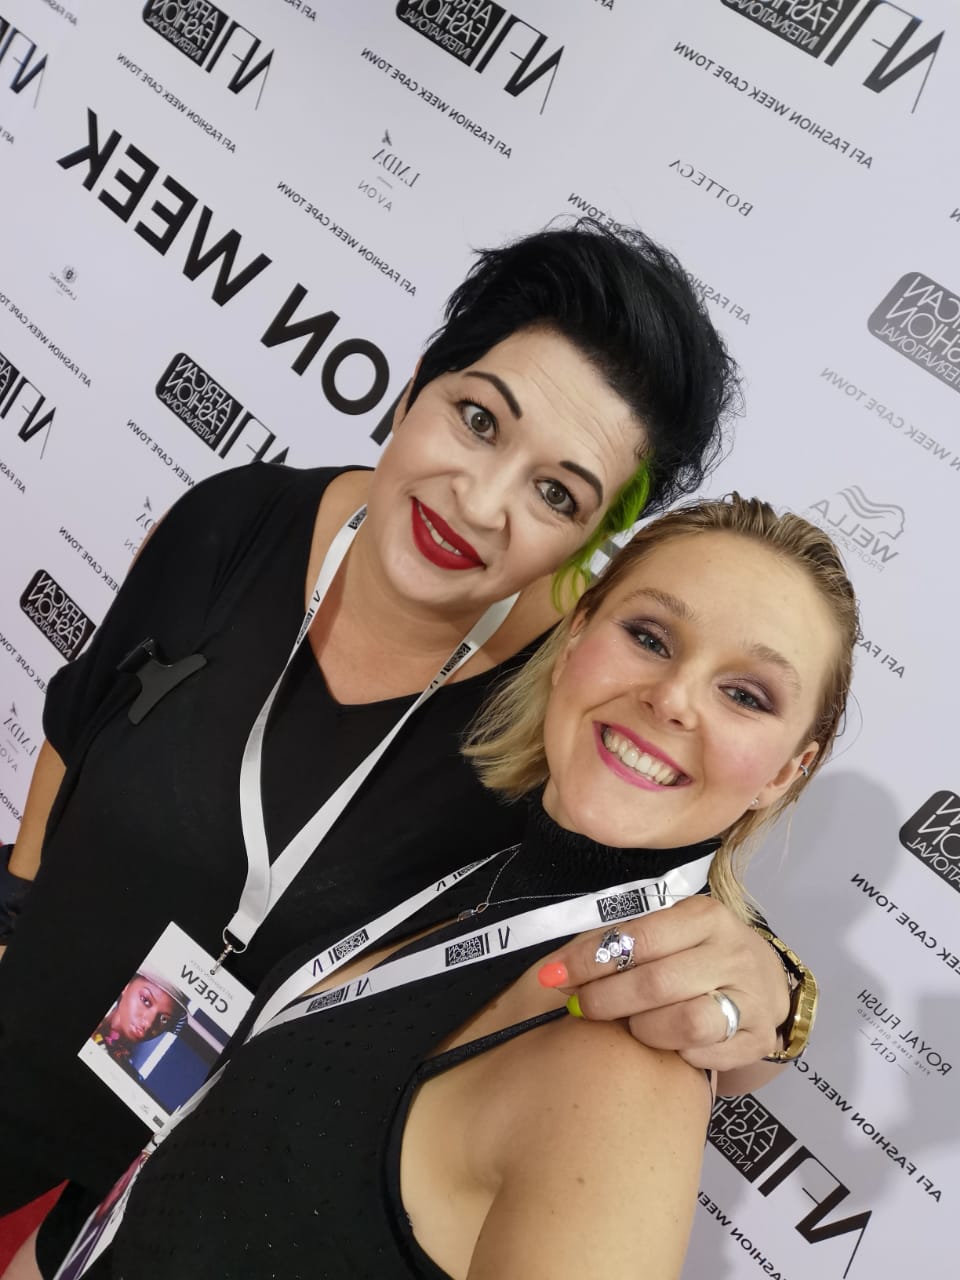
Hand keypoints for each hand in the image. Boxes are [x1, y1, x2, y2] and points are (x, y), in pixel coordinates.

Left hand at [538, 895, 791, 1071]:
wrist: (765, 981)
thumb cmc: (699, 954)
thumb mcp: (667, 934)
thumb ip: (616, 945)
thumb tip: (554, 971)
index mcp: (705, 916)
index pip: (638, 938)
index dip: (589, 960)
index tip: (553, 976)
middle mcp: (732, 952)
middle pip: (657, 983)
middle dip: (607, 1000)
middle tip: (582, 1007)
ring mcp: (752, 997)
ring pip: (686, 1023)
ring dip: (645, 1029)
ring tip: (632, 1026)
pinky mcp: (759, 1038)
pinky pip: (706, 1055)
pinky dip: (677, 1053)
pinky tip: (668, 1043)